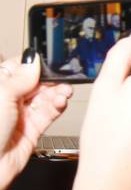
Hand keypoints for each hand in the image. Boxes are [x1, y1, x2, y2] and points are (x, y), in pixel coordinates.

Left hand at [0, 50, 71, 189]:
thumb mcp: (1, 96)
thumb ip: (21, 78)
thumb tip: (34, 60)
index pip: (18, 68)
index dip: (34, 64)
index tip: (50, 61)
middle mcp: (7, 99)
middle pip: (35, 82)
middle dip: (50, 78)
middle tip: (63, 76)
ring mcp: (20, 114)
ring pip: (44, 97)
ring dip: (57, 92)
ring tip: (65, 91)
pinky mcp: (32, 129)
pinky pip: (49, 113)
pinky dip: (58, 105)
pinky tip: (62, 101)